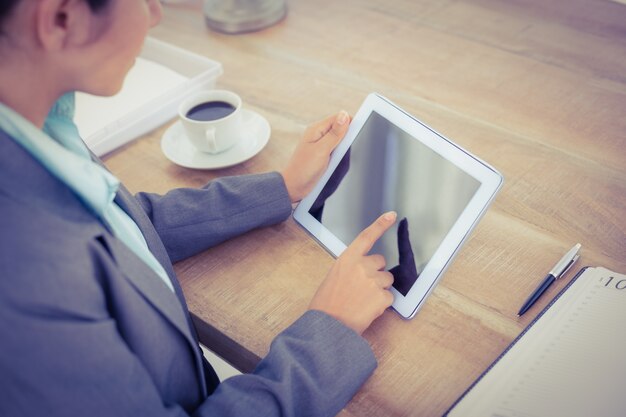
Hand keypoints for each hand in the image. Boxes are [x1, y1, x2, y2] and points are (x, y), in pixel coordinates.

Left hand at [281, 111, 350, 202]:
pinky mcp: (323, 155)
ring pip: (340, 140)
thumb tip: (344, 115)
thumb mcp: (321, 150)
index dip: (350, 123)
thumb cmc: (303, 169)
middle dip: (348, 137)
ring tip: (338, 158)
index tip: (357, 133)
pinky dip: (341, 155)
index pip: (339, 117)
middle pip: (341, 128)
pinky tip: (338, 162)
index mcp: (316, 129)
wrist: (294, 187)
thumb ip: (334, 134)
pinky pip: (337, 150)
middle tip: (344, 150)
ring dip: (344, 147)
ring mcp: (321, 145)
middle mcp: (319, 135)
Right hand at [309, 212, 396, 334]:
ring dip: (379, 289)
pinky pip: (389, 297)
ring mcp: (373, 280)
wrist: (327, 325)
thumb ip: (351, 269)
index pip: (366, 236)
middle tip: (362, 288)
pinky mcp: (382, 296)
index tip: (391, 215)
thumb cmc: (326, 304)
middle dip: (376, 273)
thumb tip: (365, 271)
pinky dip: (381, 304)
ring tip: (362, 301)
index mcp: (347, 259)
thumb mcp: (333, 277)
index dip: (380, 225)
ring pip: (387, 280)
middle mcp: (362, 266)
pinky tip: (367, 309)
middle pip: (381, 263)